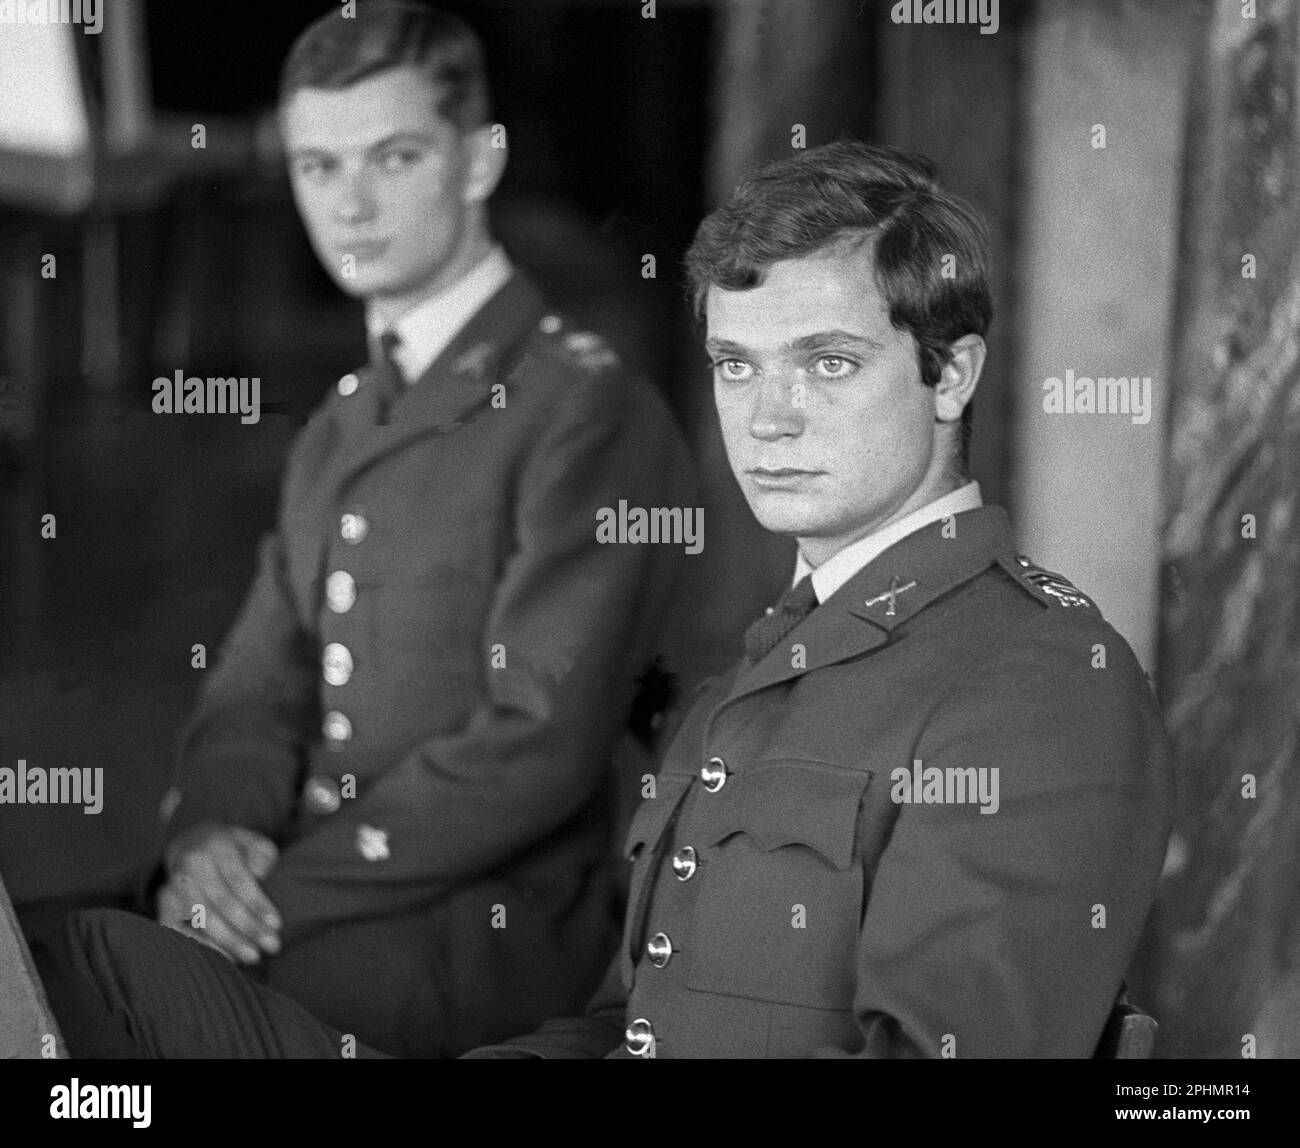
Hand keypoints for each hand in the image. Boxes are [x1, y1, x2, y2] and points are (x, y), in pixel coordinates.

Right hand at [157, 823, 281, 964]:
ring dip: (227, 941)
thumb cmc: (235, 850)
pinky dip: (200, 946)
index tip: (277, 925)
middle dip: (247, 928)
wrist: (194, 845)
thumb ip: (262, 856)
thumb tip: (260, 874)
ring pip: (200, 919)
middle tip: (272, 946)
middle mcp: (190, 866)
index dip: (258, 904)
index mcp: (216, 847)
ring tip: (252, 957)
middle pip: (220, 902)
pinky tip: (224, 958)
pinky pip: (179, 931)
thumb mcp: (254, 843)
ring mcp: (172, 887)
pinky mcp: (164, 906)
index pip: (239, 880)